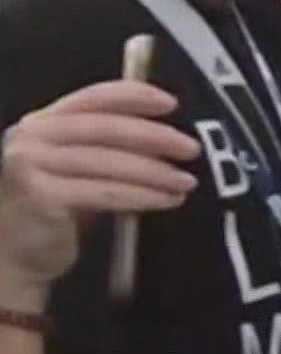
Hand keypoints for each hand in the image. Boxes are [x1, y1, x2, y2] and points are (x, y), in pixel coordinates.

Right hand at [0, 81, 198, 304]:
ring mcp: (31, 166)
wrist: (15, 256)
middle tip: (191, 149)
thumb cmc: (55, 210)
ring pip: (109, 162)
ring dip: (156, 172)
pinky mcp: (41, 197)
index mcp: (41, 122)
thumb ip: (108, 147)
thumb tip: (166, 135)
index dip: (134, 96)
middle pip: (105, 128)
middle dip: (155, 137)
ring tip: (186, 182)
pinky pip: (106, 192)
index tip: (170, 104)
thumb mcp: (79, 169)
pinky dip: (143, 195)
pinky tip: (168, 200)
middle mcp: (31, 137)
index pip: (92, 97)